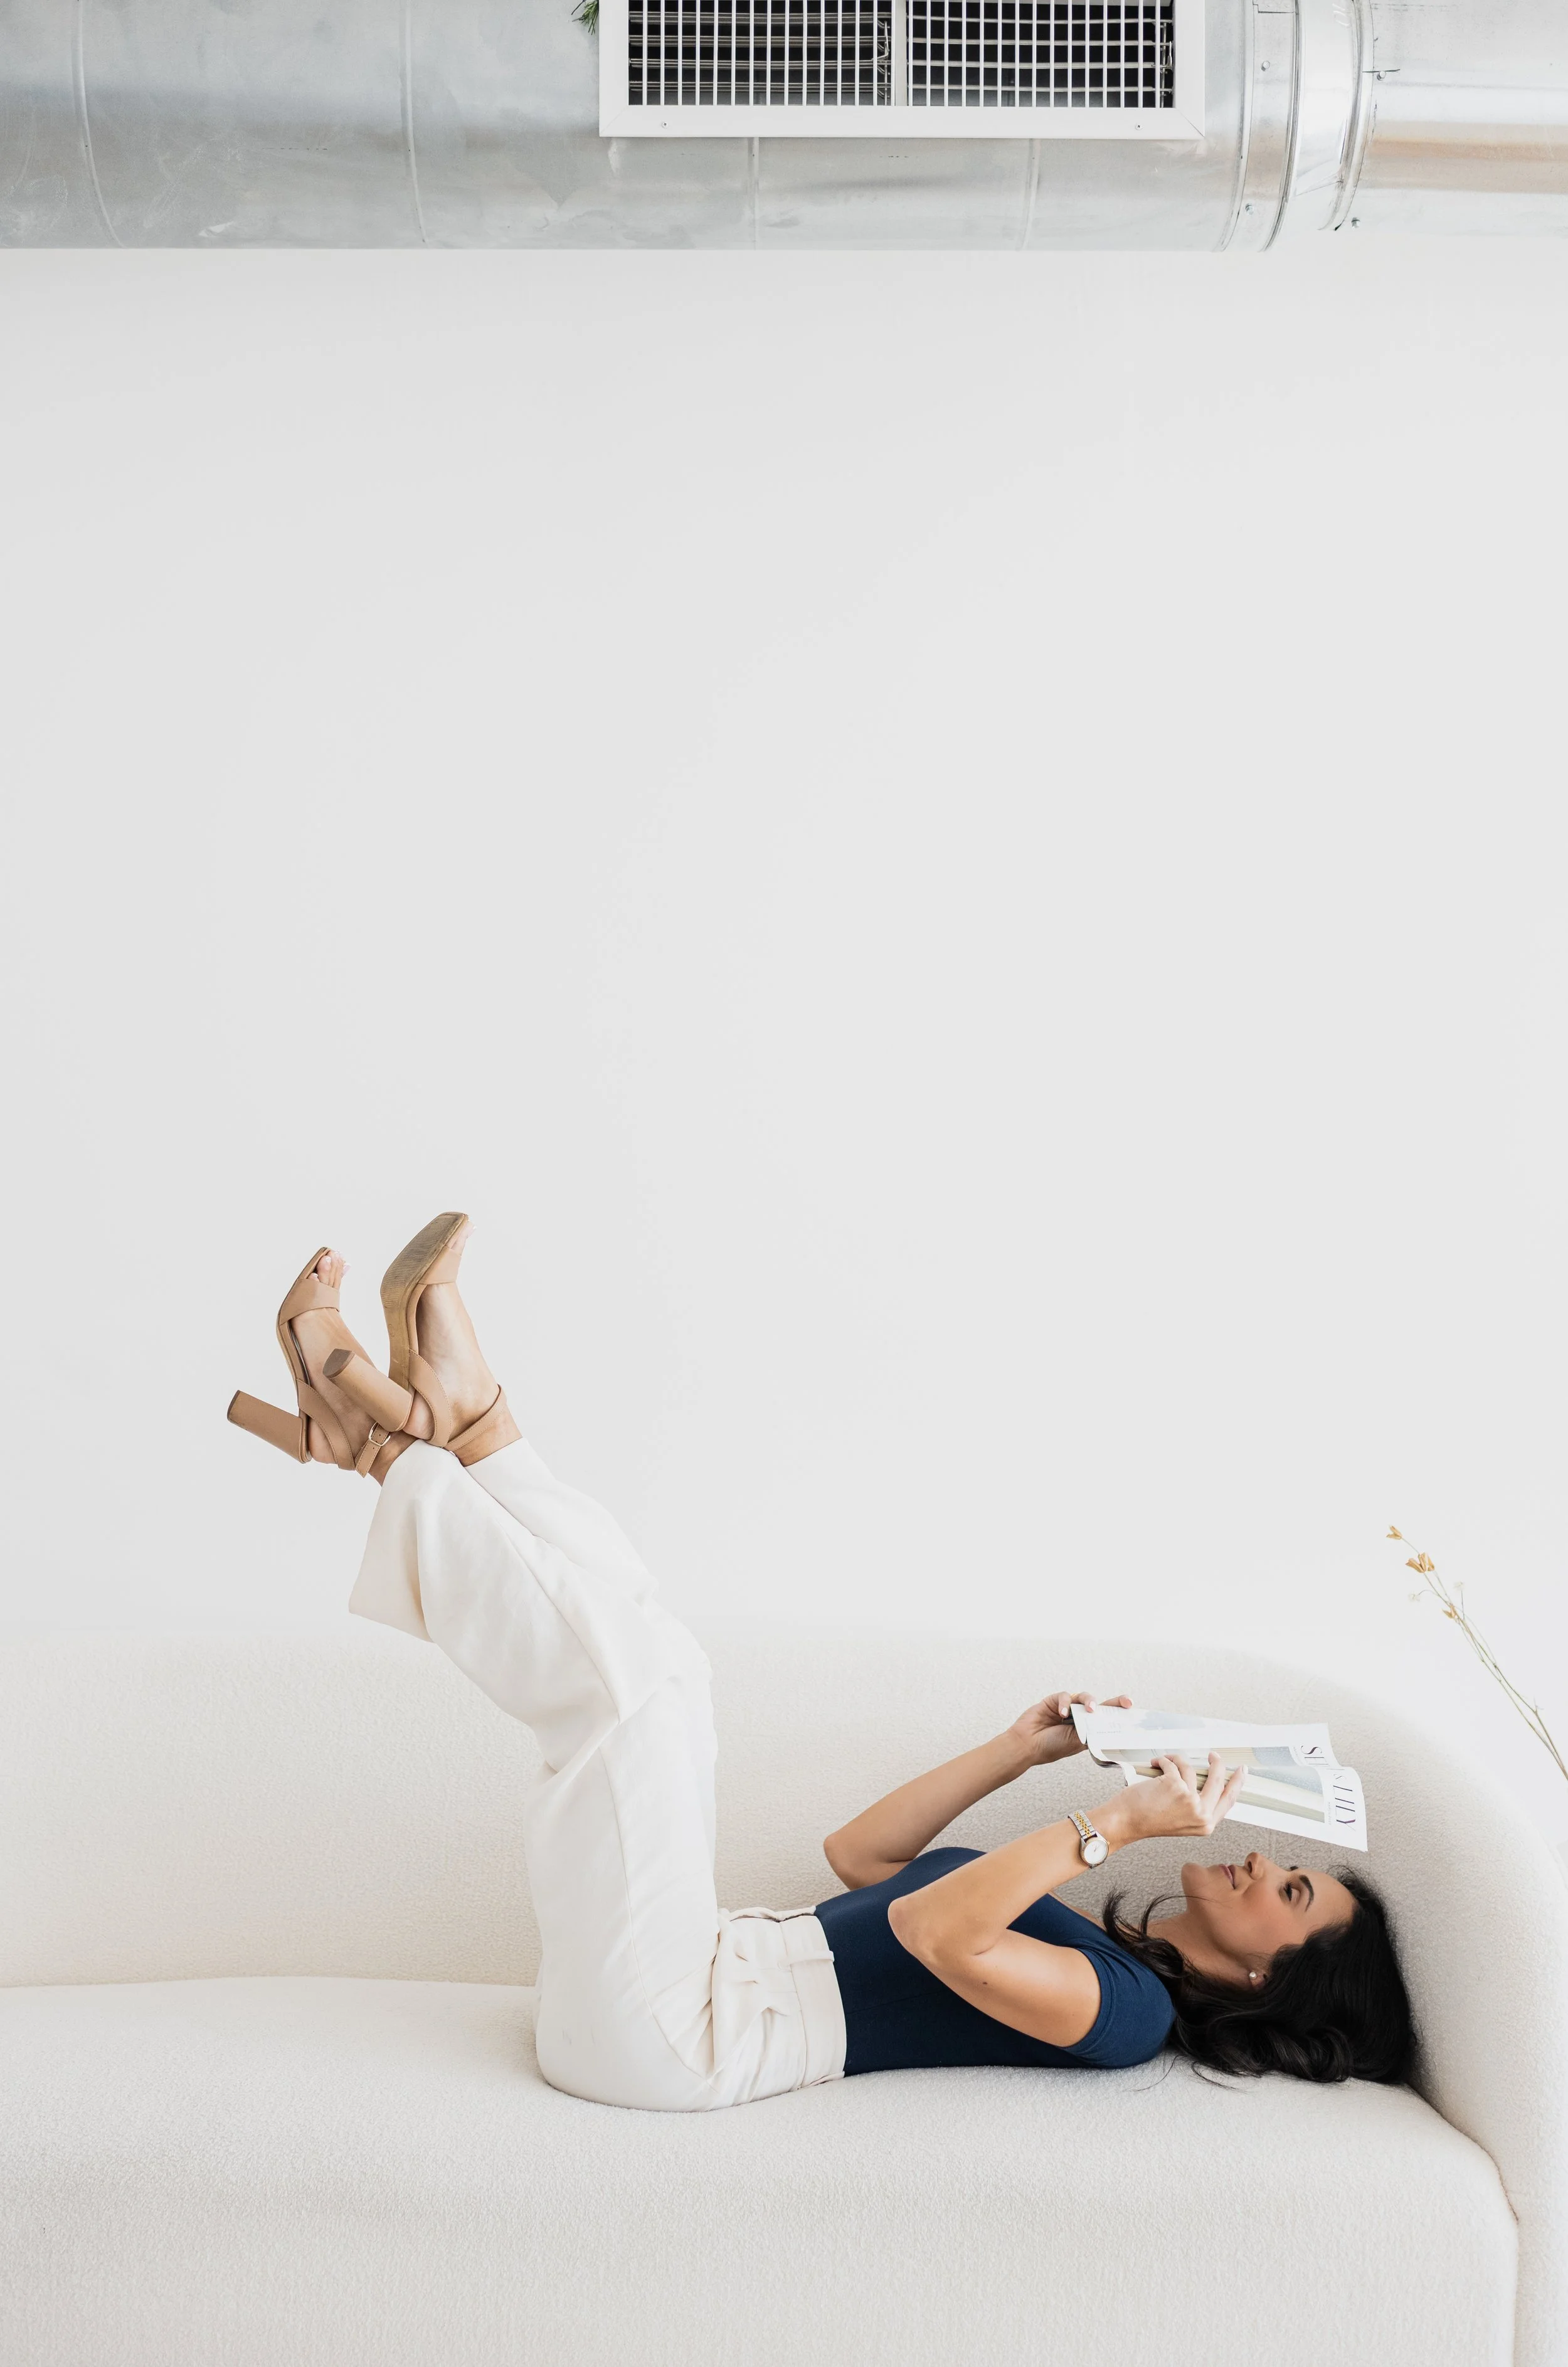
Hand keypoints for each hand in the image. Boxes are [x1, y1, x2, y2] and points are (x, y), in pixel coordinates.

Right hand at [1005, 1691, 1132, 1769]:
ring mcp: (1067, 1707)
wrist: (1028, 1745)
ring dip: (1089, 1701)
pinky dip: (1065, 1703)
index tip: (1132, 1711)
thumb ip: (1092, 1733)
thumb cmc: (1051, 1747)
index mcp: (1087, 1729)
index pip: (1106, 1719)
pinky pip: (1065, 1696)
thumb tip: (1111, 1729)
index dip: (1118, 1713)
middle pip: (1100, 1705)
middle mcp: (1079, 1717)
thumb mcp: (1078, 1743)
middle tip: (1126, 1702)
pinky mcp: (1054, 1700)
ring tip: (1091, 1710)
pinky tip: (1062, 1713)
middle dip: (1114, 1702)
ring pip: (1084, 1697)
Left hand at [1101, 1753, 1246, 1843]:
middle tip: (1213, 1755)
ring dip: (1176, 1761)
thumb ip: (1199, 1806)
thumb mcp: (1183, 1820)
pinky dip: (1164, 1760)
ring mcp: (1189, 1799)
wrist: (1126, 1821)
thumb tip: (1210, 1782)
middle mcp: (1201, 1814)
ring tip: (1164, 1764)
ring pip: (1191, 1768)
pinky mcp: (1175, 1785)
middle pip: (1218, 1780)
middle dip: (1217, 1763)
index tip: (1241, 1772)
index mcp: (1206, 1825)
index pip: (1228, 1800)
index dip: (1237, 1783)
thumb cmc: (1149, 1819)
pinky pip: (1174, 1763)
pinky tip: (1155, 1764)